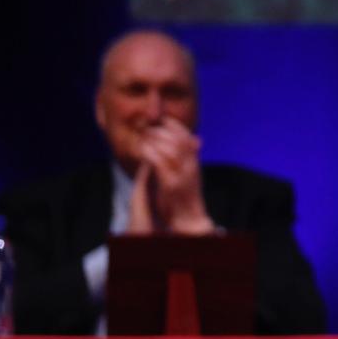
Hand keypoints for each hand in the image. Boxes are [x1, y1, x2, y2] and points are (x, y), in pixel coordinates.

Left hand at [133, 119, 212, 234]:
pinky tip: (143, 151)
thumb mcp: (188, 176)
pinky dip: (152, 154)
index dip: (175, 125)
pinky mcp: (171, 185)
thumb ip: (186, 161)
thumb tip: (188, 144)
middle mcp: (190, 166)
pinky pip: (161, 164)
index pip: (187, 136)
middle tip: (148, 125)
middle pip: (179, 139)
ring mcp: (182, 175)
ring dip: (156, 139)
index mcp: (194, 163)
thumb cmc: (184, 200)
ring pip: (171, 148)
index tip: (162, 118)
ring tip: (143, 135)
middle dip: (163, 129)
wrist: (189, 220)